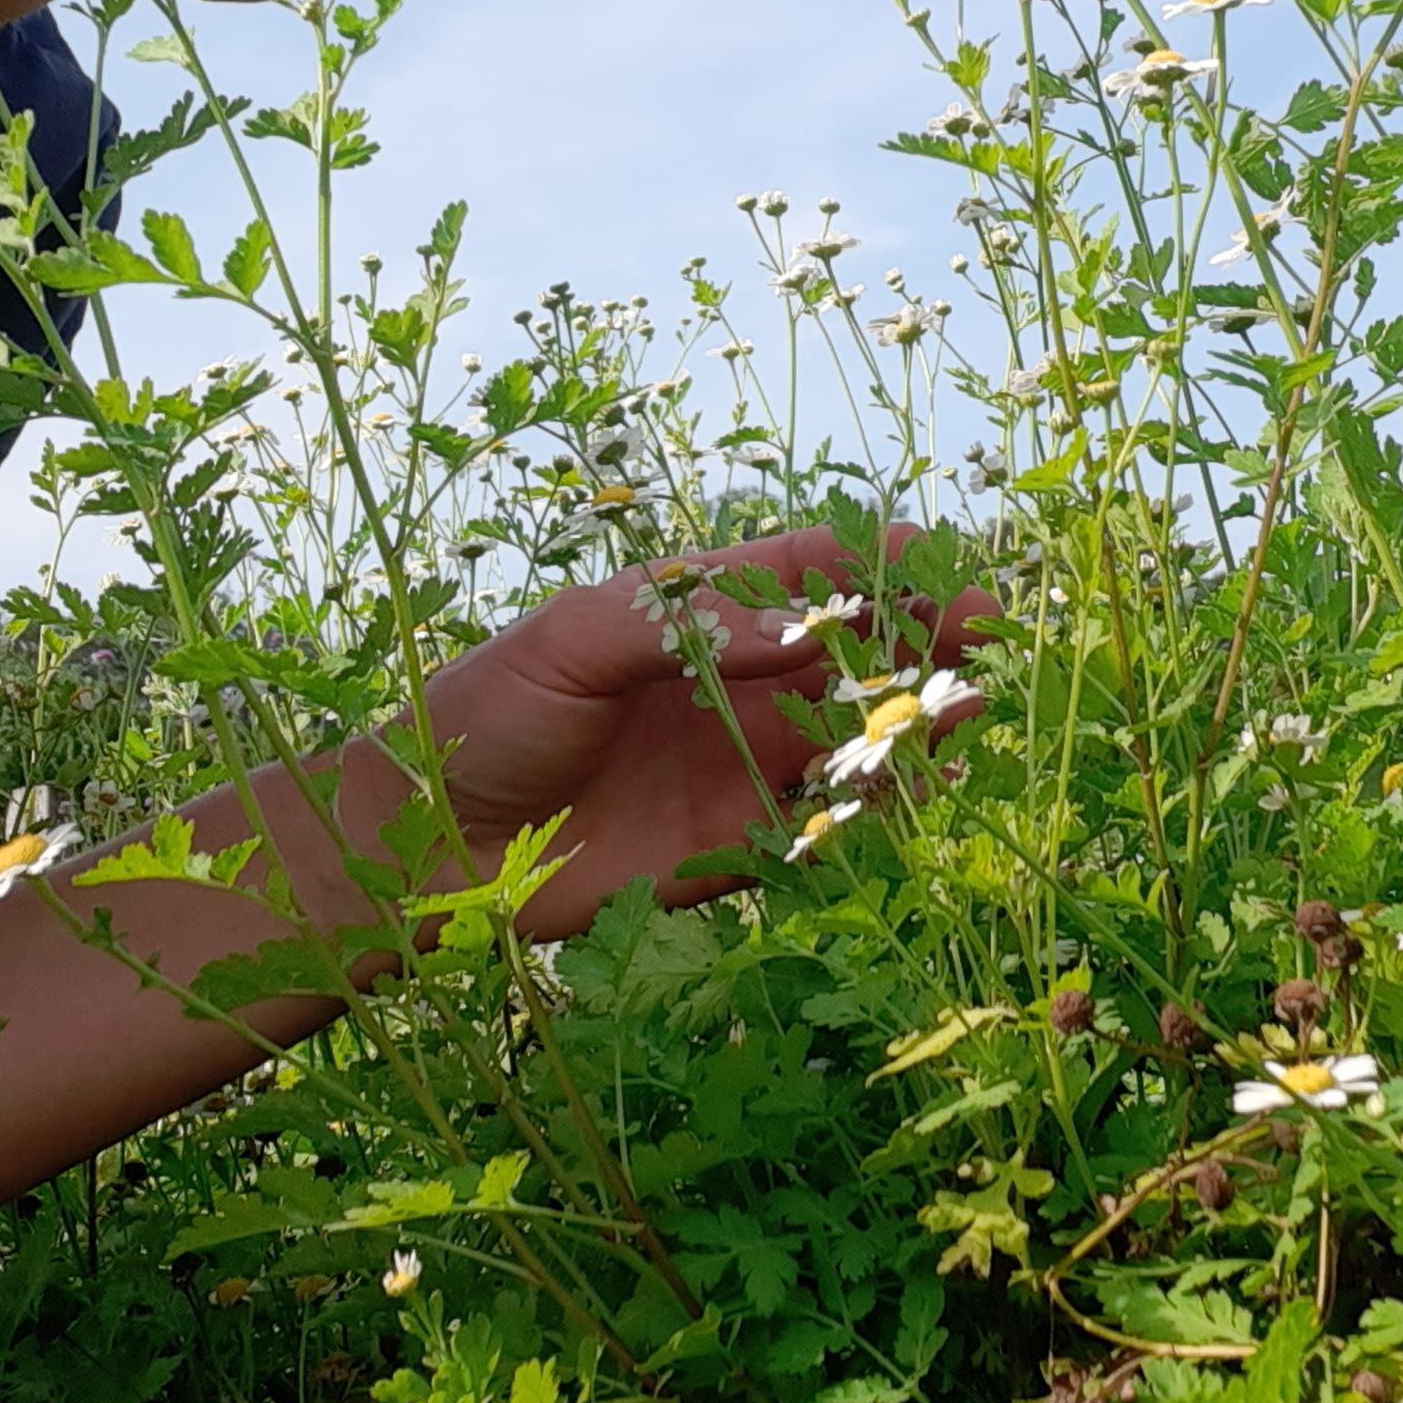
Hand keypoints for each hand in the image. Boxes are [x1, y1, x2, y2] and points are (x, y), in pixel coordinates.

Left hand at [411, 521, 990, 939]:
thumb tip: (800, 626)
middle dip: (921, 635)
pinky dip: (875, 806)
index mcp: (696, 616)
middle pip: (852, 652)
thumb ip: (687, 625)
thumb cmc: (485, 714)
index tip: (932, 555)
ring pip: (854, 736)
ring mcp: (739, 766)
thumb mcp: (574, 640)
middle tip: (982, 630)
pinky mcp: (733, 846)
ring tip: (967, 701)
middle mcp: (734, 686)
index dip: (874, 562)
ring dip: (914, 718)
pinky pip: (822, 824)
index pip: (807, 573)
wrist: (420, 843)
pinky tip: (915, 783)